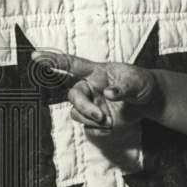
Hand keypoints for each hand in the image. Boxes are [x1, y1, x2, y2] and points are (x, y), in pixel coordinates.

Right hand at [32, 50, 159, 134]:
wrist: (151, 100)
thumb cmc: (142, 83)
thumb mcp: (137, 81)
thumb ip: (123, 87)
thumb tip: (109, 93)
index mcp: (96, 72)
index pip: (71, 64)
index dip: (53, 60)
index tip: (35, 56)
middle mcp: (89, 87)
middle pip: (72, 95)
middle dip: (83, 106)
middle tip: (100, 116)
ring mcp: (91, 103)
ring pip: (77, 113)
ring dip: (91, 119)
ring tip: (109, 120)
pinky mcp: (95, 118)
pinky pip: (88, 127)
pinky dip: (99, 130)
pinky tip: (112, 126)